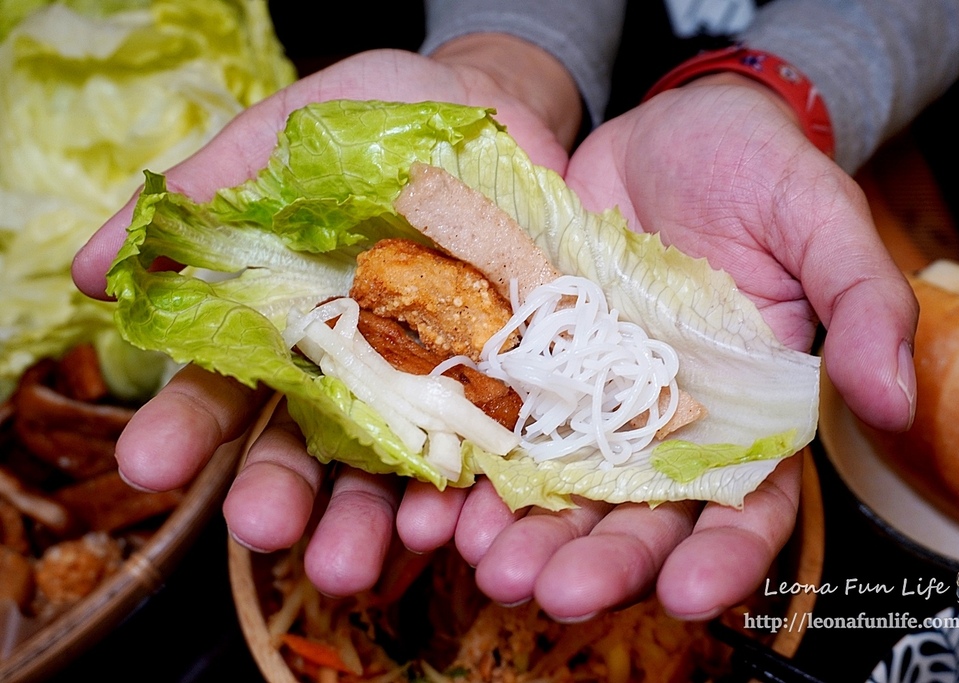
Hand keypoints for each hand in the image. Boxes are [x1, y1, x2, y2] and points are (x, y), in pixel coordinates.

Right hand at [71, 38, 580, 594]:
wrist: (495, 104)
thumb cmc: (376, 114)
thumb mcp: (282, 137)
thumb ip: (202, 197)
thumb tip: (88, 273)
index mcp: (283, 325)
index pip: (221, 392)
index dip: (186, 429)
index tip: (150, 464)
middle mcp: (350, 372)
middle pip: (303, 452)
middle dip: (279, 495)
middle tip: (264, 530)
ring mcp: (426, 384)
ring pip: (388, 473)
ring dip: (369, 521)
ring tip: (353, 562)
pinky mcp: (501, 381)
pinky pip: (482, 448)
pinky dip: (466, 490)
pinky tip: (451, 519)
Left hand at [457, 74, 917, 620]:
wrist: (663, 129)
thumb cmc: (755, 167)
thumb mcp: (820, 217)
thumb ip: (863, 302)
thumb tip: (894, 402)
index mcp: (746, 411)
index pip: (746, 506)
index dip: (722, 557)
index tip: (686, 593)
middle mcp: (666, 422)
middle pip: (637, 514)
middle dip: (599, 561)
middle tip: (551, 592)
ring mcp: (591, 397)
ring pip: (561, 487)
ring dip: (525, 534)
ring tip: (487, 563)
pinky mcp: (531, 362)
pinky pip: (502, 423)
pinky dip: (476, 466)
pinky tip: (442, 501)